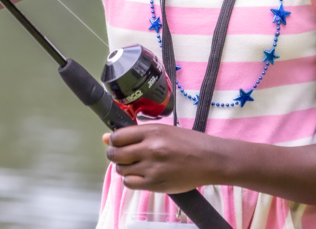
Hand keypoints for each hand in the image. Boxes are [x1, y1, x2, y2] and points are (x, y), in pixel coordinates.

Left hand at [103, 124, 219, 193]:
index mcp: (152, 131)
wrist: (209, 160)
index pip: (118, 136)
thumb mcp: (164, 130)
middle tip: (124, 155)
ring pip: (120, 169)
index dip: (114, 140)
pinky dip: (131, 180)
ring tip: (136, 165)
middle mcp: (149, 148)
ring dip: (124, 167)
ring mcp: (151, 168)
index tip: (119, 142)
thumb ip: (136, 134)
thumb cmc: (189, 142)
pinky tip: (140, 175)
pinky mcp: (154, 184)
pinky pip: (129, 183)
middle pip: (115, 154)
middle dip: (115, 154)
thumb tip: (106, 137)